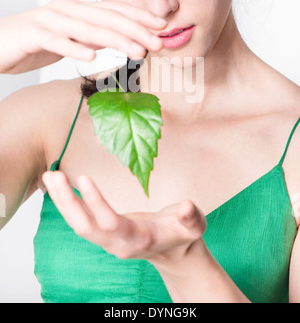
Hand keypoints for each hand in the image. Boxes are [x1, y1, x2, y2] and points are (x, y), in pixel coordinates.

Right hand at [0, 0, 166, 73]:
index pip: (114, 11)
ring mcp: (48, 20)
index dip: (140, 18)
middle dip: (136, 30)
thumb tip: (117, 39)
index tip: (163, 27)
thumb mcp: (69, 38)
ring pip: (87, 28)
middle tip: (159, 42)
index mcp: (77, 10)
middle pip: (106, 18)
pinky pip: (55, 41)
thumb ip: (91, 36)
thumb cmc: (33, 42)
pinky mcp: (32, 34)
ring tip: (137, 51)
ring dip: (115, 40)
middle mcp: (66, 10)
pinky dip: (74, 48)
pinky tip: (91, 57)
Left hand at [42, 171, 206, 271]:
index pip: (111, 223)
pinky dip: (67, 203)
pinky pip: (80, 220)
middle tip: (53, 175)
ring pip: (78, 225)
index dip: (96, 203)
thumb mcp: (195, 225)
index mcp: (139, 239)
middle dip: (67, 203)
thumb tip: (186, 207)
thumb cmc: (183, 234)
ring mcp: (108, 240)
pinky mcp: (103, 233)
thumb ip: (191, 217)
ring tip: (49, 176)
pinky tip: (58, 186)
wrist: (175, 253)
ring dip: (62, 201)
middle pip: (85, 227)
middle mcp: (118, 243)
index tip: (84, 178)